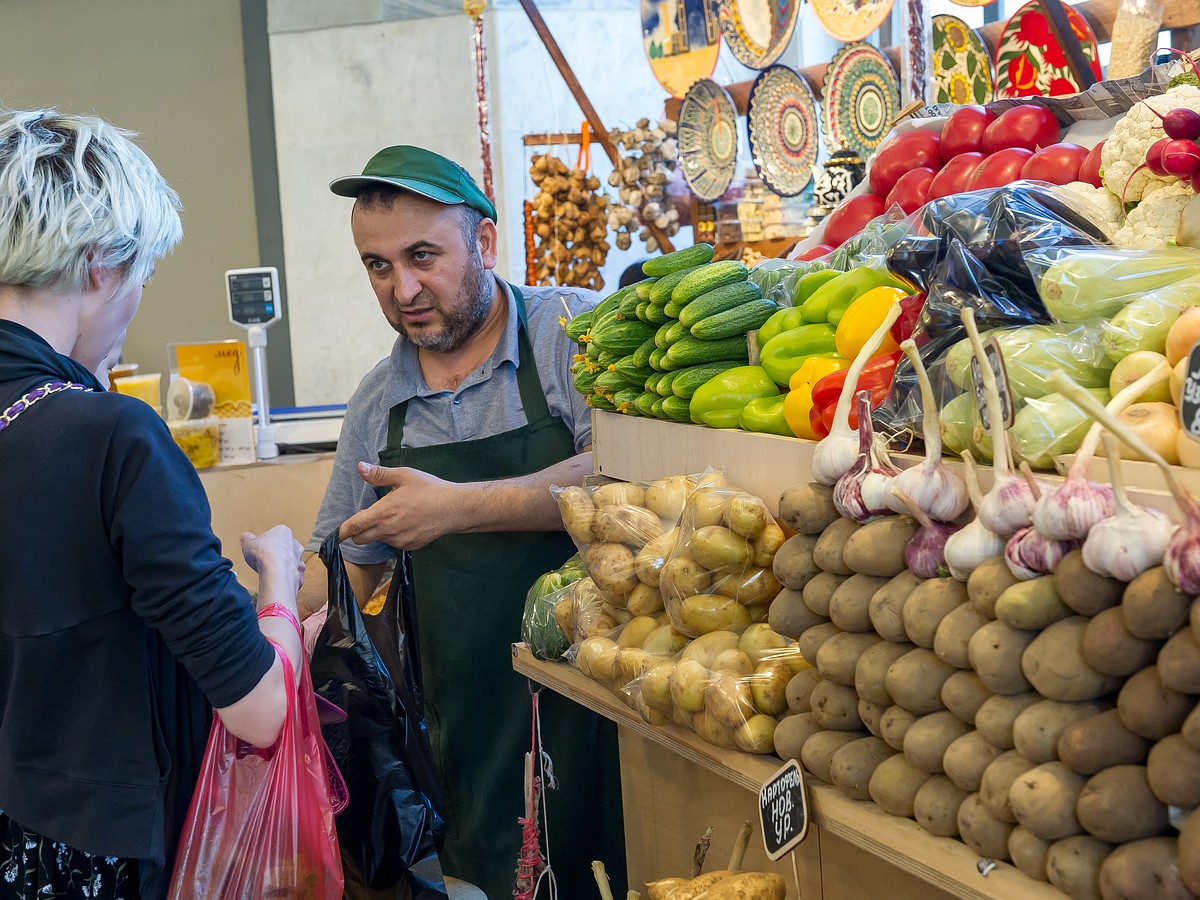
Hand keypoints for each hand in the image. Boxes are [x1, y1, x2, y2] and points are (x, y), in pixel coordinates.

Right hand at [241, 525, 305, 588]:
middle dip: (275, 554)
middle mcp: (295, 544)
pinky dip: (285, 578)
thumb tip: (245, 536)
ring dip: (281, 566)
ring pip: (290, 562)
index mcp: (284, 532)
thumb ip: (247, 539)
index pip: (275, 536)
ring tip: (269, 571)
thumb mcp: (248, 543)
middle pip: (284, 548)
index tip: (259, 549)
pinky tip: (276, 580)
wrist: (276, 571)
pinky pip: (292, 576)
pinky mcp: (300, 574)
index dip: (265, 543)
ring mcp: (299, 559)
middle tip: (264, 560)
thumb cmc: (265, 554)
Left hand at [339, 463, 461, 549]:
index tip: (336, 532)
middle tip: (367, 517)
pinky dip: (393, 535)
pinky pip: (394, 544)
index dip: (342, 530)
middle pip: (360, 539)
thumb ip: (379, 474)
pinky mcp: (410, 546)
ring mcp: (400, 541)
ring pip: (378, 540)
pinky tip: (406, 523)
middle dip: (358, 531)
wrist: (455, 508)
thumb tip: (360, 467)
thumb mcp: (404, 476)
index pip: (354, 526)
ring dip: (378, 532)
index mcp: (384, 513)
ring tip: (394, 516)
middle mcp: (389, 531)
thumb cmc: (430, 489)